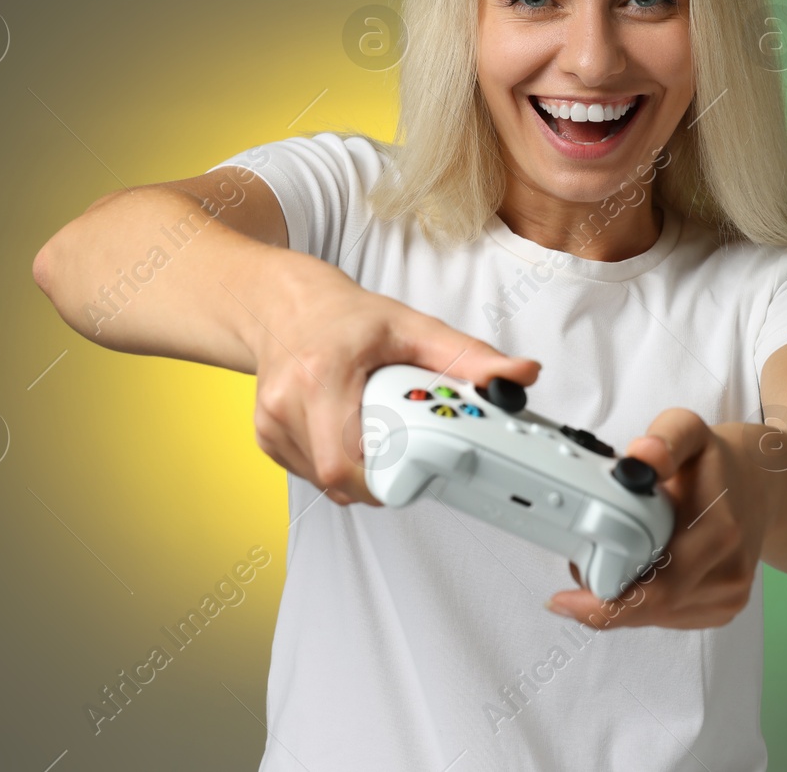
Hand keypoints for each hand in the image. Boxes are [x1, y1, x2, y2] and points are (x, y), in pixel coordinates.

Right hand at [246, 249, 539, 505]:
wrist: (286, 306)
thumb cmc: (347, 318)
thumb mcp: (414, 327)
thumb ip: (470, 356)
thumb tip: (521, 375)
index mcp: (322, 372)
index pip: (345, 460)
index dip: (383, 479)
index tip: (415, 471)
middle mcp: (288, 399)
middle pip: (338, 477)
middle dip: (378, 478)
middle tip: (404, 455)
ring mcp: (271, 421)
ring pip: (324, 481)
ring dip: (359, 473)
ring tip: (375, 434)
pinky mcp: (266, 437)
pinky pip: (309, 474)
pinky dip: (335, 464)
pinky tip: (347, 433)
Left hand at [545, 408, 777, 629]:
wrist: (761, 485)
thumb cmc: (716, 462)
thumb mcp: (689, 429)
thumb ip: (665, 438)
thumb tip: (640, 458)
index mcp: (719, 533)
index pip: (657, 588)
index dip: (606, 603)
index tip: (562, 600)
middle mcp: (728, 573)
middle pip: (650, 609)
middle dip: (605, 597)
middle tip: (580, 566)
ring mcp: (729, 597)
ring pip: (656, 617)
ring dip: (623, 601)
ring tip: (615, 558)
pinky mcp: (724, 609)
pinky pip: (669, 618)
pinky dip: (644, 602)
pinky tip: (641, 571)